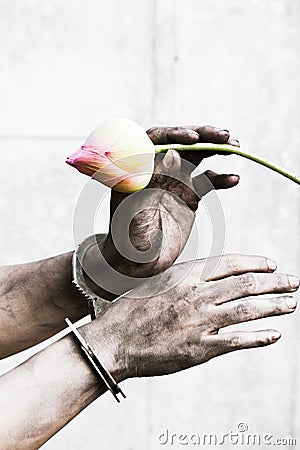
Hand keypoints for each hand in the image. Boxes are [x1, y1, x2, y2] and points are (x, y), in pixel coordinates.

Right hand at [87, 254, 297, 379]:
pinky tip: (274, 334)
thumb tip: (209, 280)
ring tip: (291, 303)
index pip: (230, 263)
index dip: (255, 262)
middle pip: (246, 284)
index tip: (271, 264)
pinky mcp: (201, 349)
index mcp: (185, 275)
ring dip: (274, 306)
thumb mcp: (157, 283)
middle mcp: (196, 294)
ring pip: (248, 309)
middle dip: (274, 282)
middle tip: (293, 282)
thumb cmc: (131, 311)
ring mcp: (200, 322)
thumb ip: (185, 280)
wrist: (114, 341)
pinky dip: (259, 337)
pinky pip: (238, 341)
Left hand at [97, 125, 239, 282]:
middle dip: (202, 135)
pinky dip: (221, 178)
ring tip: (234, 146)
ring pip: (197, 157)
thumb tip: (173, 154)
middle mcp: (157, 169)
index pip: (155, 141)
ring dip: (215, 148)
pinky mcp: (188, 194)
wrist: (138, 262)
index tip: (193, 137)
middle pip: (181, 143)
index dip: (175, 134)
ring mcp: (174, 180)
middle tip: (224, 135)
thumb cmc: (128, 241)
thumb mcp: (136, 214)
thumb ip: (152, 185)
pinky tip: (234, 179)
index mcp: (138, 169)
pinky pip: (207, 181)